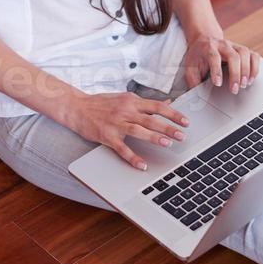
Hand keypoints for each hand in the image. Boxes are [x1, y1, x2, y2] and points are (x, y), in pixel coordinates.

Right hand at [67, 91, 189, 170]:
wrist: (77, 107)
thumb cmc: (101, 103)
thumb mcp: (124, 98)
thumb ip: (143, 103)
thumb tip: (166, 102)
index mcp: (131, 101)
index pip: (157, 106)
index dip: (173, 113)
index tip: (185, 121)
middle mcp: (125, 110)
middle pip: (151, 119)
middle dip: (169, 127)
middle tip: (183, 134)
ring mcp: (116, 123)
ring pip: (139, 130)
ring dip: (154, 137)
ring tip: (168, 143)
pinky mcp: (107, 135)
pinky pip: (122, 148)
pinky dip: (132, 157)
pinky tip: (142, 165)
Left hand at [183, 33, 260, 94]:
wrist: (204, 40)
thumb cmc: (197, 56)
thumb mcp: (190, 66)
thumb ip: (192, 80)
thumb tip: (196, 97)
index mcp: (208, 48)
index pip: (213, 57)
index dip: (216, 70)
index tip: (218, 84)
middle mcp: (223, 45)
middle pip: (233, 56)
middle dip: (235, 74)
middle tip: (234, 90)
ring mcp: (234, 46)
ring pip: (245, 53)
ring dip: (247, 70)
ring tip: (245, 85)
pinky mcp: (242, 49)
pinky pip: (253, 55)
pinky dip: (255, 67)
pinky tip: (251, 78)